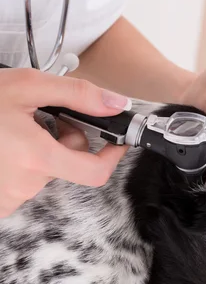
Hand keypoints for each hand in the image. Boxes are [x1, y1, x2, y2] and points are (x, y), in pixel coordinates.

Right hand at [0, 68, 131, 217]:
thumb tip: (116, 104)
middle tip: (46, 119)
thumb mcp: (26, 86)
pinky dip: (21, 165)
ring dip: (41, 152)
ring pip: (44, 174)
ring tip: (15, 130)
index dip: (111, 158)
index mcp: (35, 157)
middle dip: (66, 142)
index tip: (115, 143)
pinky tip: (5, 147)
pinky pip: (22, 184)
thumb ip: (77, 94)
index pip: (94, 173)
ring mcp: (7, 197)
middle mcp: (23, 184)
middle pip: (67, 167)